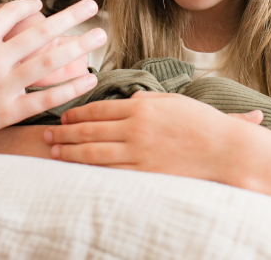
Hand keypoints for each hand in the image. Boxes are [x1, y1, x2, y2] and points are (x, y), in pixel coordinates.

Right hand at [0, 0, 102, 155]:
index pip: (12, 13)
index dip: (29, 6)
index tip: (41, 4)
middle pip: (40, 33)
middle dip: (70, 17)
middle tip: (93, 4)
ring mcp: (3, 87)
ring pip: (49, 63)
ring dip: (78, 48)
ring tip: (100, 36)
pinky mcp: (8, 112)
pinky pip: (45, 99)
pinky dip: (69, 89)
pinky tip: (89, 78)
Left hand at [43, 91, 263, 181]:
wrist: (225, 149)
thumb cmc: (202, 123)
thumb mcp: (171, 101)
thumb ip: (145, 101)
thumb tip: (127, 99)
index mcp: (141, 106)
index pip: (99, 108)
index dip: (77, 113)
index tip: (63, 117)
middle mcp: (135, 128)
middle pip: (90, 129)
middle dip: (64, 133)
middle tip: (45, 135)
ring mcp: (139, 151)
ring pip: (94, 151)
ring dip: (70, 151)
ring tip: (53, 152)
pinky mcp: (145, 172)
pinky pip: (111, 171)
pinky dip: (90, 169)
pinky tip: (77, 169)